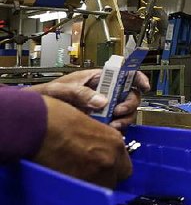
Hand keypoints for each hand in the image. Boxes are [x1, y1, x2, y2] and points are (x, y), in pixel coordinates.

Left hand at [26, 69, 149, 130]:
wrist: (34, 114)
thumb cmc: (45, 95)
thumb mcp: (61, 90)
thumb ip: (80, 93)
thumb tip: (102, 102)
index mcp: (98, 78)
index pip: (124, 73)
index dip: (137, 77)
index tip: (143, 86)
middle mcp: (105, 92)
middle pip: (129, 94)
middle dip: (129, 104)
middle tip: (118, 111)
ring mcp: (104, 107)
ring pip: (126, 111)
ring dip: (124, 119)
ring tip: (112, 125)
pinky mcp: (101, 121)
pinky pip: (117, 124)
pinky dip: (117, 129)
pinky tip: (108, 131)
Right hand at [32, 96, 130, 187]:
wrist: (35, 125)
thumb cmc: (54, 116)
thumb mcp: (86, 122)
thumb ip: (99, 137)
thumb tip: (99, 146)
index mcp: (115, 141)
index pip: (124, 164)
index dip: (113, 165)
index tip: (101, 163)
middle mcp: (110, 159)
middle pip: (117, 178)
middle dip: (106, 176)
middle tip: (90, 171)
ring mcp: (96, 174)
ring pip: (102, 187)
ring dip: (93, 183)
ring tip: (76, 175)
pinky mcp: (78, 184)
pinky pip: (85, 193)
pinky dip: (78, 188)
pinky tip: (67, 179)